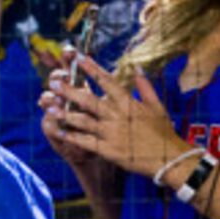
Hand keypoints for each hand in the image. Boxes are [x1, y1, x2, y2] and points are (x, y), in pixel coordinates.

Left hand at [41, 52, 186, 177]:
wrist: (170, 160)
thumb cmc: (164, 133)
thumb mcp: (157, 107)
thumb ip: (145, 87)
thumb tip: (137, 67)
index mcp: (129, 103)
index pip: (107, 81)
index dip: (92, 69)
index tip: (78, 58)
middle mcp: (118, 116)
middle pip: (89, 100)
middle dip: (70, 90)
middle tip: (53, 82)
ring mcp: (112, 133)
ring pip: (83, 120)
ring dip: (65, 113)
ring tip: (49, 107)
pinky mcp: (109, 150)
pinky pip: (86, 141)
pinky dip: (71, 136)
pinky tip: (59, 131)